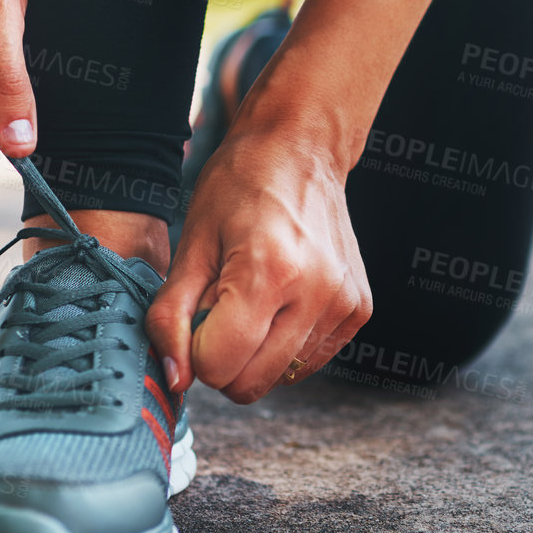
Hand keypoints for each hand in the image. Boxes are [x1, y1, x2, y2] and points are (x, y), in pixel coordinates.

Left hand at [147, 126, 372, 403]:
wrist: (301, 149)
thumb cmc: (240, 185)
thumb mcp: (191, 244)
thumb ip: (172, 316)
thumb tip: (175, 379)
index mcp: (269, 271)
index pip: (217, 365)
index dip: (195, 348)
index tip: (199, 312)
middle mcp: (316, 293)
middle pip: (250, 384)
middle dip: (224, 358)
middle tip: (222, 309)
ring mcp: (345, 305)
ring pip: (280, 378)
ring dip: (256, 351)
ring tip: (255, 298)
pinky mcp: (359, 310)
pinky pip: (308, 361)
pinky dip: (285, 343)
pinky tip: (282, 300)